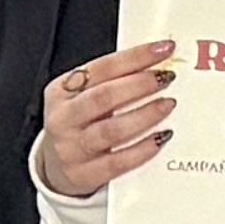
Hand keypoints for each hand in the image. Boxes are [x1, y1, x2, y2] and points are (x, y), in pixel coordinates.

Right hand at [34, 37, 176, 200]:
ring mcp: (72, 148)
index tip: (163, 49)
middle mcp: (63, 119)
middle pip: (104, 97)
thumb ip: (110, 82)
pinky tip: (160, 138)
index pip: (100, 68)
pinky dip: (143, 149)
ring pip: (112, 130)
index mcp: (60, 92)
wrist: (56, 169)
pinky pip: (118, 162)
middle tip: (167, 77)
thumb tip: (155, 64)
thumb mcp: (81, 98)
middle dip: (140, 84)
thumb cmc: (77, 125)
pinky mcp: (85, 174)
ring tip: (168, 104)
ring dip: (145, 115)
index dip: (134, 57)